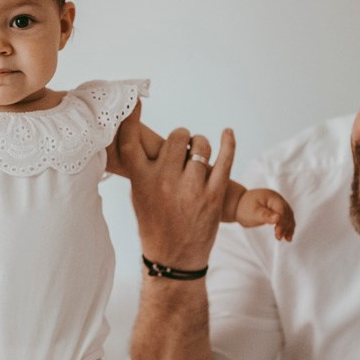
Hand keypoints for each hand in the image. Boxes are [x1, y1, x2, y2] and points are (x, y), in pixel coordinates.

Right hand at [114, 103, 235, 270]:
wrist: (174, 259)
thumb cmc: (154, 225)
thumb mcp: (138, 197)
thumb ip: (142, 169)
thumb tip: (142, 140)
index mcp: (142, 180)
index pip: (131, 141)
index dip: (131, 117)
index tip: (135, 100)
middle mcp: (165, 181)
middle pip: (177, 137)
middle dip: (181, 138)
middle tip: (182, 147)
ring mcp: (191, 188)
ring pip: (201, 145)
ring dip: (201, 146)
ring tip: (198, 156)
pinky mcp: (214, 195)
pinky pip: (225, 159)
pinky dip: (228, 142)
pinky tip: (228, 134)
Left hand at [234, 187, 294, 240]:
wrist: (239, 205)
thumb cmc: (245, 208)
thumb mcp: (253, 212)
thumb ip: (265, 215)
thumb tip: (278, 218)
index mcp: (272, 197)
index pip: (281, 210)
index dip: (282, 222)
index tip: (278, 235)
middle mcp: (278, 199)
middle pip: (287, 213)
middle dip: (285, 226)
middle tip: (278, 237)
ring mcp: (278, 205)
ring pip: (288, 216)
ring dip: (289, 227)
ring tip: (287, 239)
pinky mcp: (278, 211)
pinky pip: (286, 219)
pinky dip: (287, 227)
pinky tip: (288, 237)